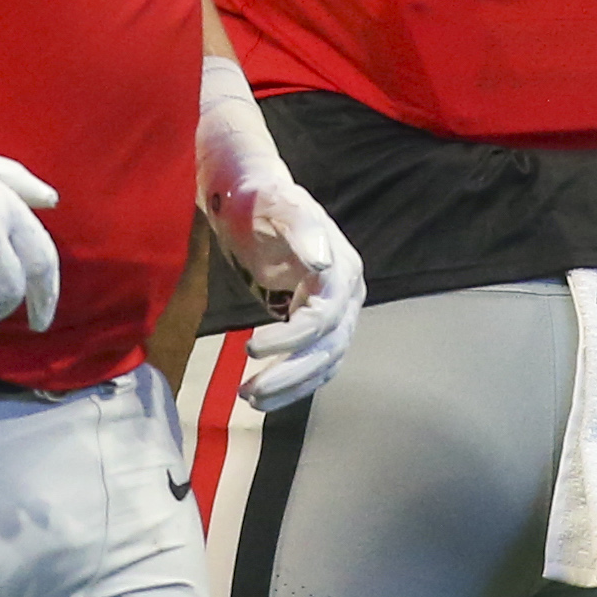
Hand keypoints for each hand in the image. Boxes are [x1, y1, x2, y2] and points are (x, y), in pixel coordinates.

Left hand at [204, 166, 363, 407]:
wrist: (252, 198)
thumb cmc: (262, 200)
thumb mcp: (278, 205)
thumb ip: (301, 230)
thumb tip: (322, 261)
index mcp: (343, 269)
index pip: (323, 317)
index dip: (290, 338)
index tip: (250, 347)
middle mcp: (346, 295)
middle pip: (327, 348)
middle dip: (289, 374)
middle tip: (249, 392)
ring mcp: (336, 312)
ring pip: (323, 363)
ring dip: (290, 386)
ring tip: (249, 398)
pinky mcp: (318, 325)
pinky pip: (313, 363)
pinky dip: (292, 383)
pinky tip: (263, 397)